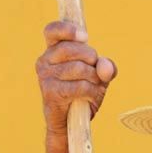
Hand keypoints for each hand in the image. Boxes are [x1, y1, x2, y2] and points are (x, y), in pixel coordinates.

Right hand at [35, 21, 117, 136]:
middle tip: (96, 73)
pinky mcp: (51, 92)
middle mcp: (44, 61)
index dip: (67, 29)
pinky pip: (80, 86)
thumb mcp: (99, 77)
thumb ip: (106, 68)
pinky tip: (91, 98)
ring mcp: (45, 77)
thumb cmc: (83, 94)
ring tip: (94, 88)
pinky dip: (92, 92)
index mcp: (53, 51)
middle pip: (74, 49)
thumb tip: (104, 67)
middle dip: (92, 60)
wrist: (70, 123)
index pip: (52, 31)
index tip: (85, 36)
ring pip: (80, 68)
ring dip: (95, 79)